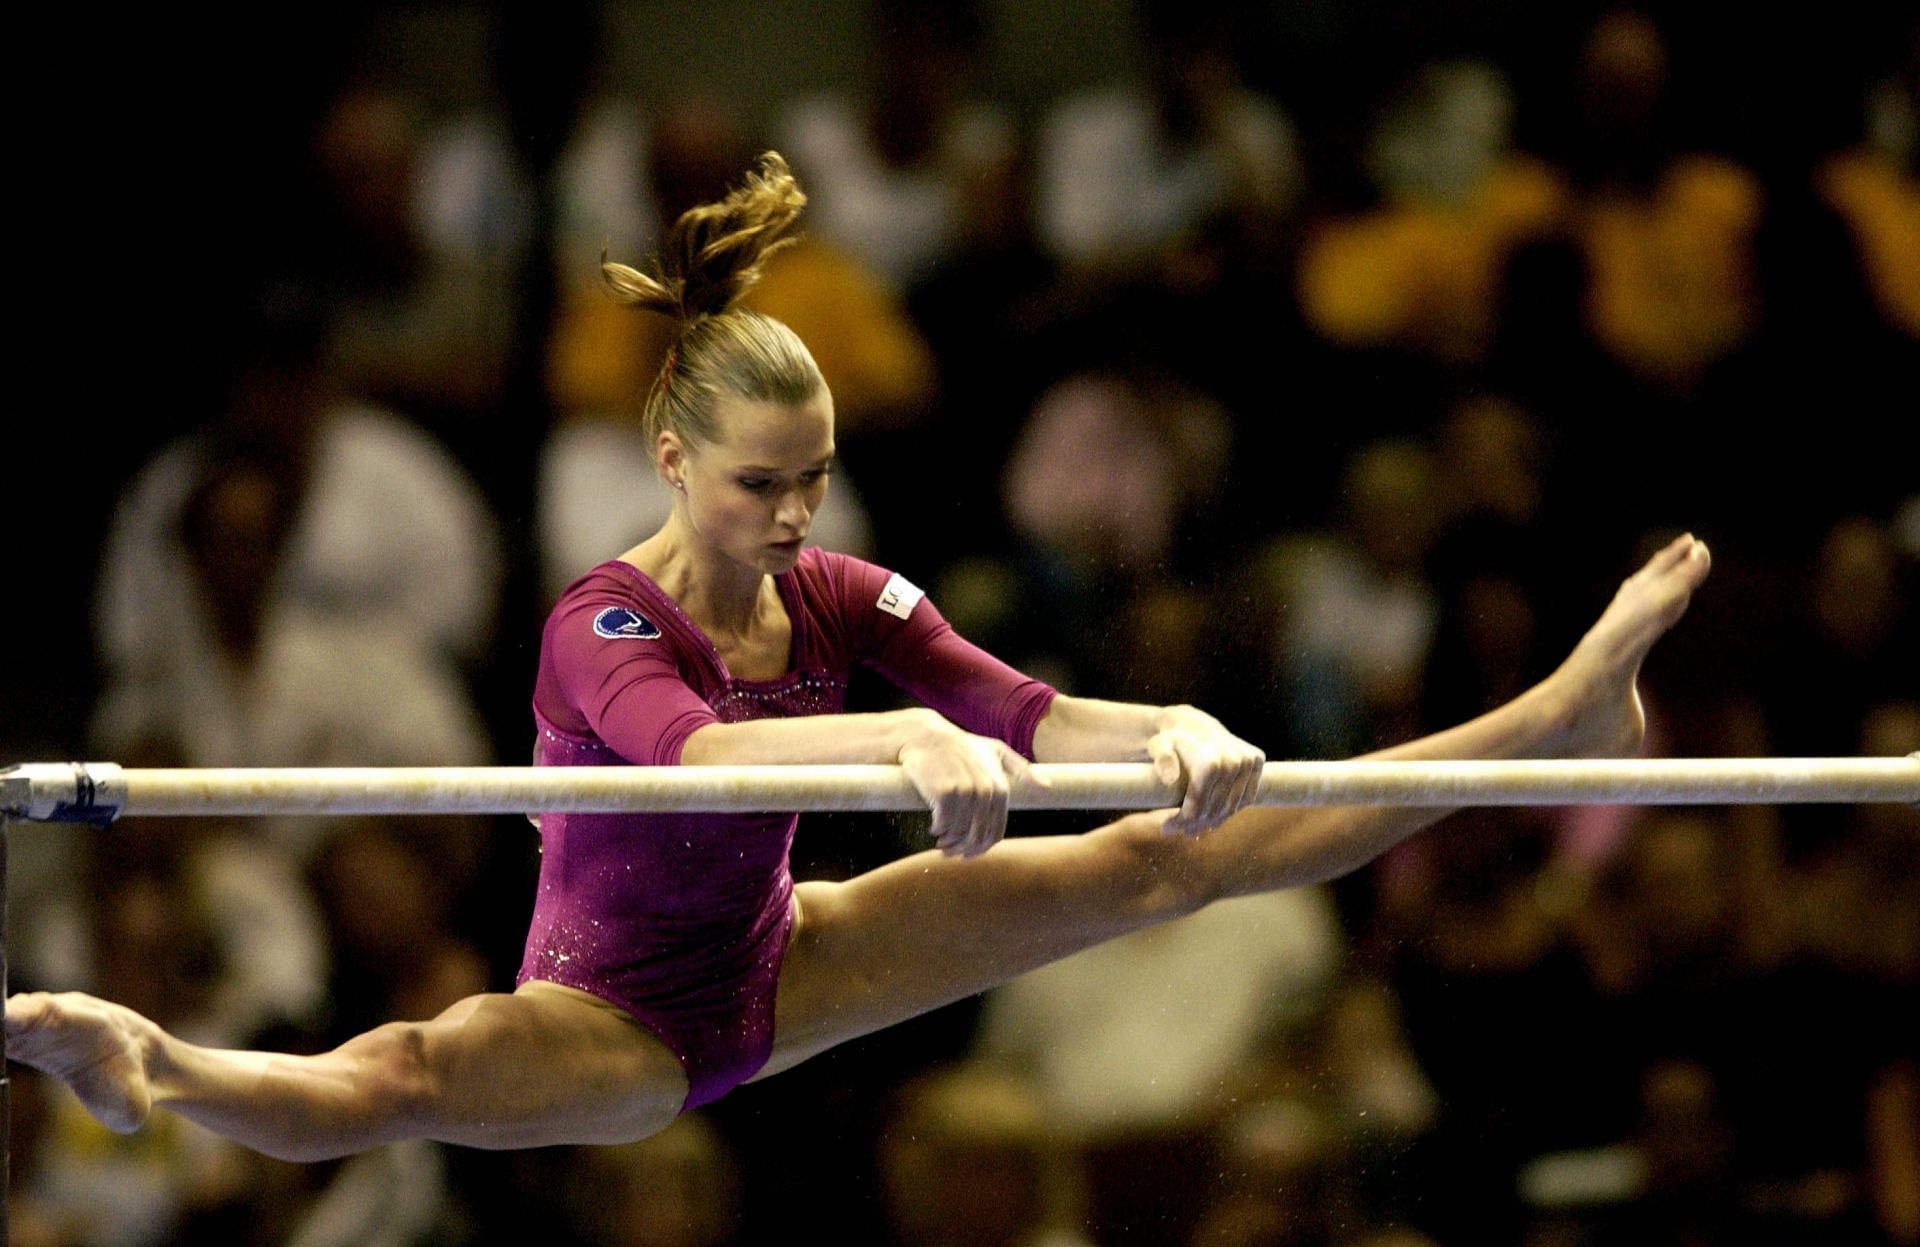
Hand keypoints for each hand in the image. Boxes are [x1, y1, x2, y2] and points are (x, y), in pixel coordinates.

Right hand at [897, 717, 1045, 858]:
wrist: (926, 736)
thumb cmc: (962, 746)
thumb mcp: (996, 751)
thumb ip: (1022, 770)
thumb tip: (1047, 787)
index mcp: (1001, 788)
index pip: (995, 833)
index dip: (980, 848)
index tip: (967, 853)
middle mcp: (986, 791)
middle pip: (977, 837)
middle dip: (962, 850)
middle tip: (948, 852)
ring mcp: (966, 791)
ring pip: (959, 833)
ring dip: (948, 843)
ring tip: (940, 841)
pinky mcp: (944, 792)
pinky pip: (943, 824)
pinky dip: (937, 830)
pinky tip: (933, 827)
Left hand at [1147, 706, 1265, 835]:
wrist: (1193, 723)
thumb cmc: (1171, 740)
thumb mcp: (1158, 747)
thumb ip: (1162, 760)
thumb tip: (1170, 779)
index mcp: (1211, 763)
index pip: (1198, 807)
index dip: (1181, 821)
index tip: (1166, 828)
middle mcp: (1234, 762)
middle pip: (1215, 809)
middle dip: (1195, 824)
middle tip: (1179, 830)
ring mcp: (1249, 761)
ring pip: (1232, 807)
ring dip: (1214, 821)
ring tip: (1195, 827)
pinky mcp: (1257, 760)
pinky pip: (1247, 797)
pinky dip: (1231, 809)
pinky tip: (1215, 816)